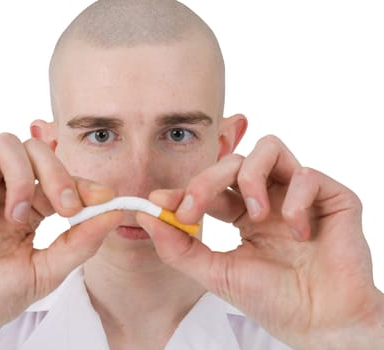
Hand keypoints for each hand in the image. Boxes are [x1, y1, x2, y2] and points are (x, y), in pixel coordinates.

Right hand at [0, 133, 121, 349]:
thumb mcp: (47, 272)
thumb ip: (82, 242)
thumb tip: (117, 213)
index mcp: (31, 211)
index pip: (61, 180)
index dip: (83, 183)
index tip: (103, 197)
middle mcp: (5, 193)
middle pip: (38, 153)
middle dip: (58, 174)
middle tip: (66, 208)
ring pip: (5, 144)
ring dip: (20, 176)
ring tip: (15, 216)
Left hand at [138, 135, 383, 348]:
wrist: (322, 324)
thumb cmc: (273, 301)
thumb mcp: (216, 274)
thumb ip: (180, 248)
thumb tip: (145, 218)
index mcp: (244, 215)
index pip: (212, 187)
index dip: (185, 188)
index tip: (159, 200)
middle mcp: (271, 199)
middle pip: (233, 162)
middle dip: (206, 180)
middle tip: (192, 208)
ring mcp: (300, 195)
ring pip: (269, 148)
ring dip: (250, 177)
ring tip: (255, 214)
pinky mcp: (333, 197)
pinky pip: (308, 174)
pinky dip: (296, 199)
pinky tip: (299, 232)